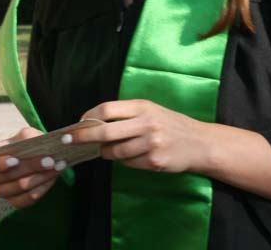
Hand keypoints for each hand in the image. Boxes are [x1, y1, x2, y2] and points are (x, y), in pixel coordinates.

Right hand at [0, 125, 62, 208]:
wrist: (37, 156)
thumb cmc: (27, 144)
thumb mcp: (26, 135)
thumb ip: (27, 137)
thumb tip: (32, 141)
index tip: (15, 160)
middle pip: (9, 176)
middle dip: (31, 166)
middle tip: (49, 160)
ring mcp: (3, 192)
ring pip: (21, 187)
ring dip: (40, 176)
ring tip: (56, 166)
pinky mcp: (15, 202)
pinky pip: (28, 199)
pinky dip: (42, 187)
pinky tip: (52, 177)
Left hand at [73, 100, 212, 173]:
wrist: (199, 143)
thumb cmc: (171, 125)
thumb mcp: (151, 111)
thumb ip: (127, 115)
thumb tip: (94, 124)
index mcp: (143, 106)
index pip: (108, 109)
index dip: (89, 117)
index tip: (78, 124)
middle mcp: (147, 123)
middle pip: (105, 130)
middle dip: (84, 137)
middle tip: (70, 141)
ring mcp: (151, 144)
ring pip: (115, 151)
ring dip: (106, 152)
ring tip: (109, 150)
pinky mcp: (154, 161)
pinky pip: (128, 163)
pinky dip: (125, 161)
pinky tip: (132, 157)